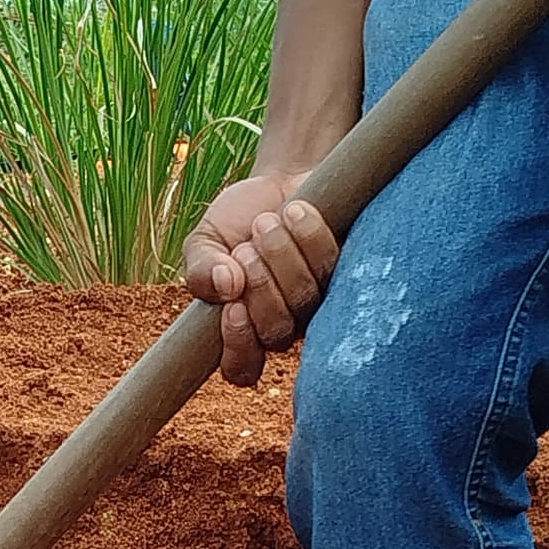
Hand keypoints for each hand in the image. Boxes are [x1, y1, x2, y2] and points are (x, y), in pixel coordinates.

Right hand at [186, 166, 335, 387]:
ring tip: (266, 222)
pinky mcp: (348, 271)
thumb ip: (199, 268)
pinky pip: (330, 266)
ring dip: (281, 255)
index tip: (232, 307)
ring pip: (305, 299)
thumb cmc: (239, 218)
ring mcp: (319, 301)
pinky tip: (295, 211)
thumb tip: (223, 286)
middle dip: (259, 287)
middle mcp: (285, 322)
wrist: (279, 179)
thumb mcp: (206, 240)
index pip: (242, 369)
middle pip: (276, 332)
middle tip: (245, 250)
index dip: (239, 347)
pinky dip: (308, 235)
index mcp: (245, 327)